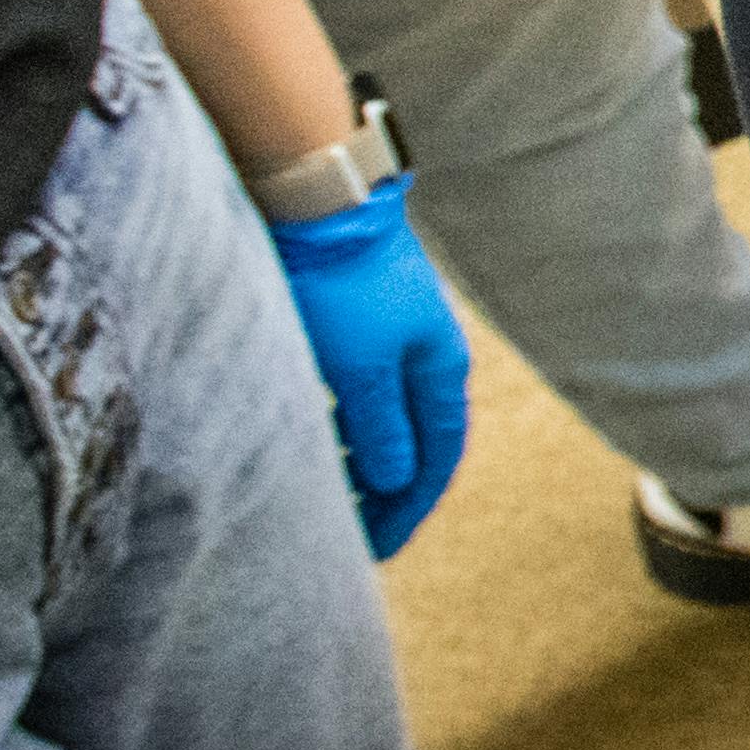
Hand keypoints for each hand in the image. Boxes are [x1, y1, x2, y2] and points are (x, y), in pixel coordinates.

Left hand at [265, 181, 472, 559]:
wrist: (320, 201)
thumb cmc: (343, 284)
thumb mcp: (359, 367)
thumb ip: (379, 427)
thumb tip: (396, 479)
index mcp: (438, 368)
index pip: (436, 456)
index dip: (408, 507)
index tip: (375, 549)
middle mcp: (422, 354)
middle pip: (413, 440)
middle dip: (388, 491)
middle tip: (351, 534)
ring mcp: (390, 334)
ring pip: (382, 415)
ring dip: (364, 460)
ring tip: (328, 493)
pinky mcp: (357, 318)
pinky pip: (357, 391)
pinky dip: (343, 426)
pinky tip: (311, 435)